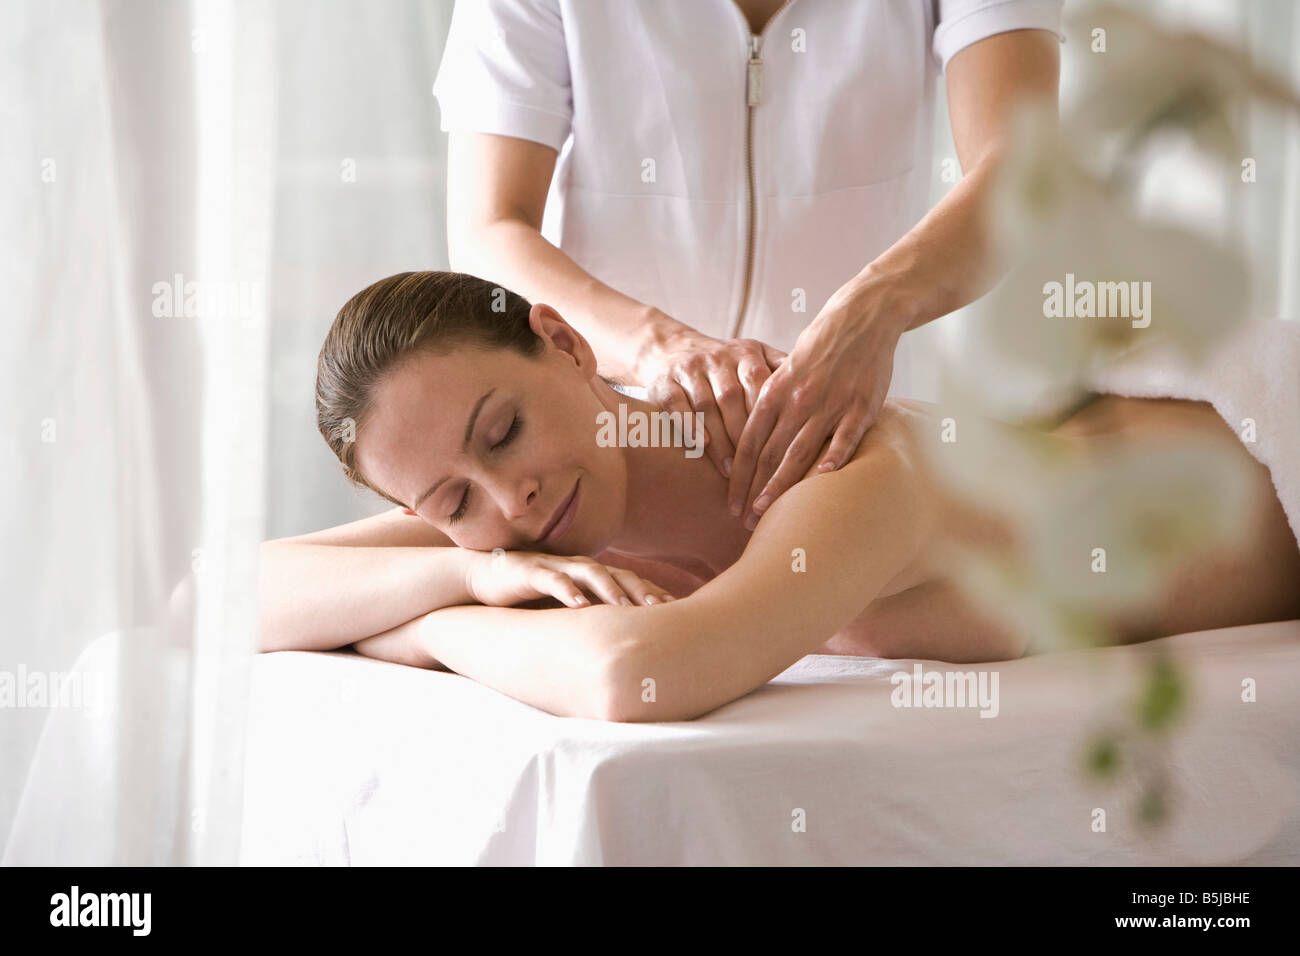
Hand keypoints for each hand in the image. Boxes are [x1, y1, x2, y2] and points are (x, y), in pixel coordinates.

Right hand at [465, 550, 675, 608]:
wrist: (485, 578)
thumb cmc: (531, 596)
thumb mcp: (567, 610)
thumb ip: (594, 620)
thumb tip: (624, 647)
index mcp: (592, 576)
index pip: (631, 583)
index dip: (653, 595)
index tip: (678, 613)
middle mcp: (580, 568)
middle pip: (619, 575)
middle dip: (641, 591)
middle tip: (662, 609)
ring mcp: (557, 566)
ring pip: (591, 573)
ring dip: (610, 589)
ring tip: (625, 607)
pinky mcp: (532, 571)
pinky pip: (553, 579)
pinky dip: (568, 591)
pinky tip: (580, 605)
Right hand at [638, 325, 786, 477]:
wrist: (670, 347)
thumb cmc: (725, 364)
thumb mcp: (755, 357)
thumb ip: (784, 374)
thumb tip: (826, 397)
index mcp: (746, 354)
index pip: (762, 386)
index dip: (773, 418)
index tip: (786, 451)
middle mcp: (718, 359)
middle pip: (733, 399)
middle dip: (745, 438)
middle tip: (758, 474)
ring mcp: (689, 369)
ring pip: (706, 405)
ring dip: (719, 440)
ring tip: (731, 472)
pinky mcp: (664, 382)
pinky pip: (676, 405)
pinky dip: (688, 426)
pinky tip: (701, 447)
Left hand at [728, 284, 904, 528]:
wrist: (864, 314)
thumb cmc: (823, 343)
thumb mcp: (787, 366)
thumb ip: (773, 398)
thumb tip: (755, 435)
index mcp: (775, 389)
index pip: (749, 441)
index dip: (737, 475)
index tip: (730, 501)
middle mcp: (798, 399)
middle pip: (768, 454)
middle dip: (753, 490)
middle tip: (743, 520)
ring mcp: (830, 403)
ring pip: (799, 453)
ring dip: (781, 488)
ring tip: (767, 514)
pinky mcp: (861, 405)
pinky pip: (844, 438)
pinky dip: (833, 460)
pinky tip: (821, 483)